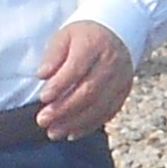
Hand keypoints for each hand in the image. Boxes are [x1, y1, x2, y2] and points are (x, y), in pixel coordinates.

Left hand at [33, 19, 136, 137]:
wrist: (116, 34)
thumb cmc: (84, 37)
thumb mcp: (64, 36)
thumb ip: (53, 55)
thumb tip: (42, 74)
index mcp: (94, 45)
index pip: (77, 68)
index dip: (59, 85)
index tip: (43, 98)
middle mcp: (111, 63)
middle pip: (88, 91)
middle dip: (64, 109)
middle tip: (43, 120)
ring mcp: (120, 79)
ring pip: (98, 106)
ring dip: (74, 122)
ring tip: (53, 132)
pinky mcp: (124, 92)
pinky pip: (107, 113)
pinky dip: (89, 126)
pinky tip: (71, 133)